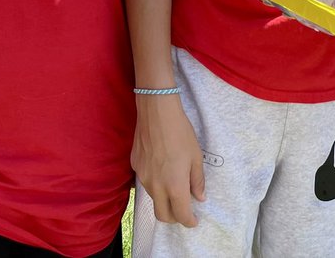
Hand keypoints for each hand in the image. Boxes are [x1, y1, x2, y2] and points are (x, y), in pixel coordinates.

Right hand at [131, 95, 205, 226]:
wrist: (156, 112)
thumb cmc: (180, 133)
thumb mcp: (196, 157)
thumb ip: (197, 181)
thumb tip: (199, 197)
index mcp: (174, 187)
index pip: (181, 216)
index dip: (189, 221)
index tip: (194, 220)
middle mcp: (156, 187)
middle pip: (162, 216)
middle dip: (174, 218)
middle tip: (183, 209)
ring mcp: (143, 178)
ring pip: (154, 198)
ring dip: (164, 199)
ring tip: (173, 183)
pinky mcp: (135, 166)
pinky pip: (145, 182)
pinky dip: (155, 182)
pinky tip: (161, 167)